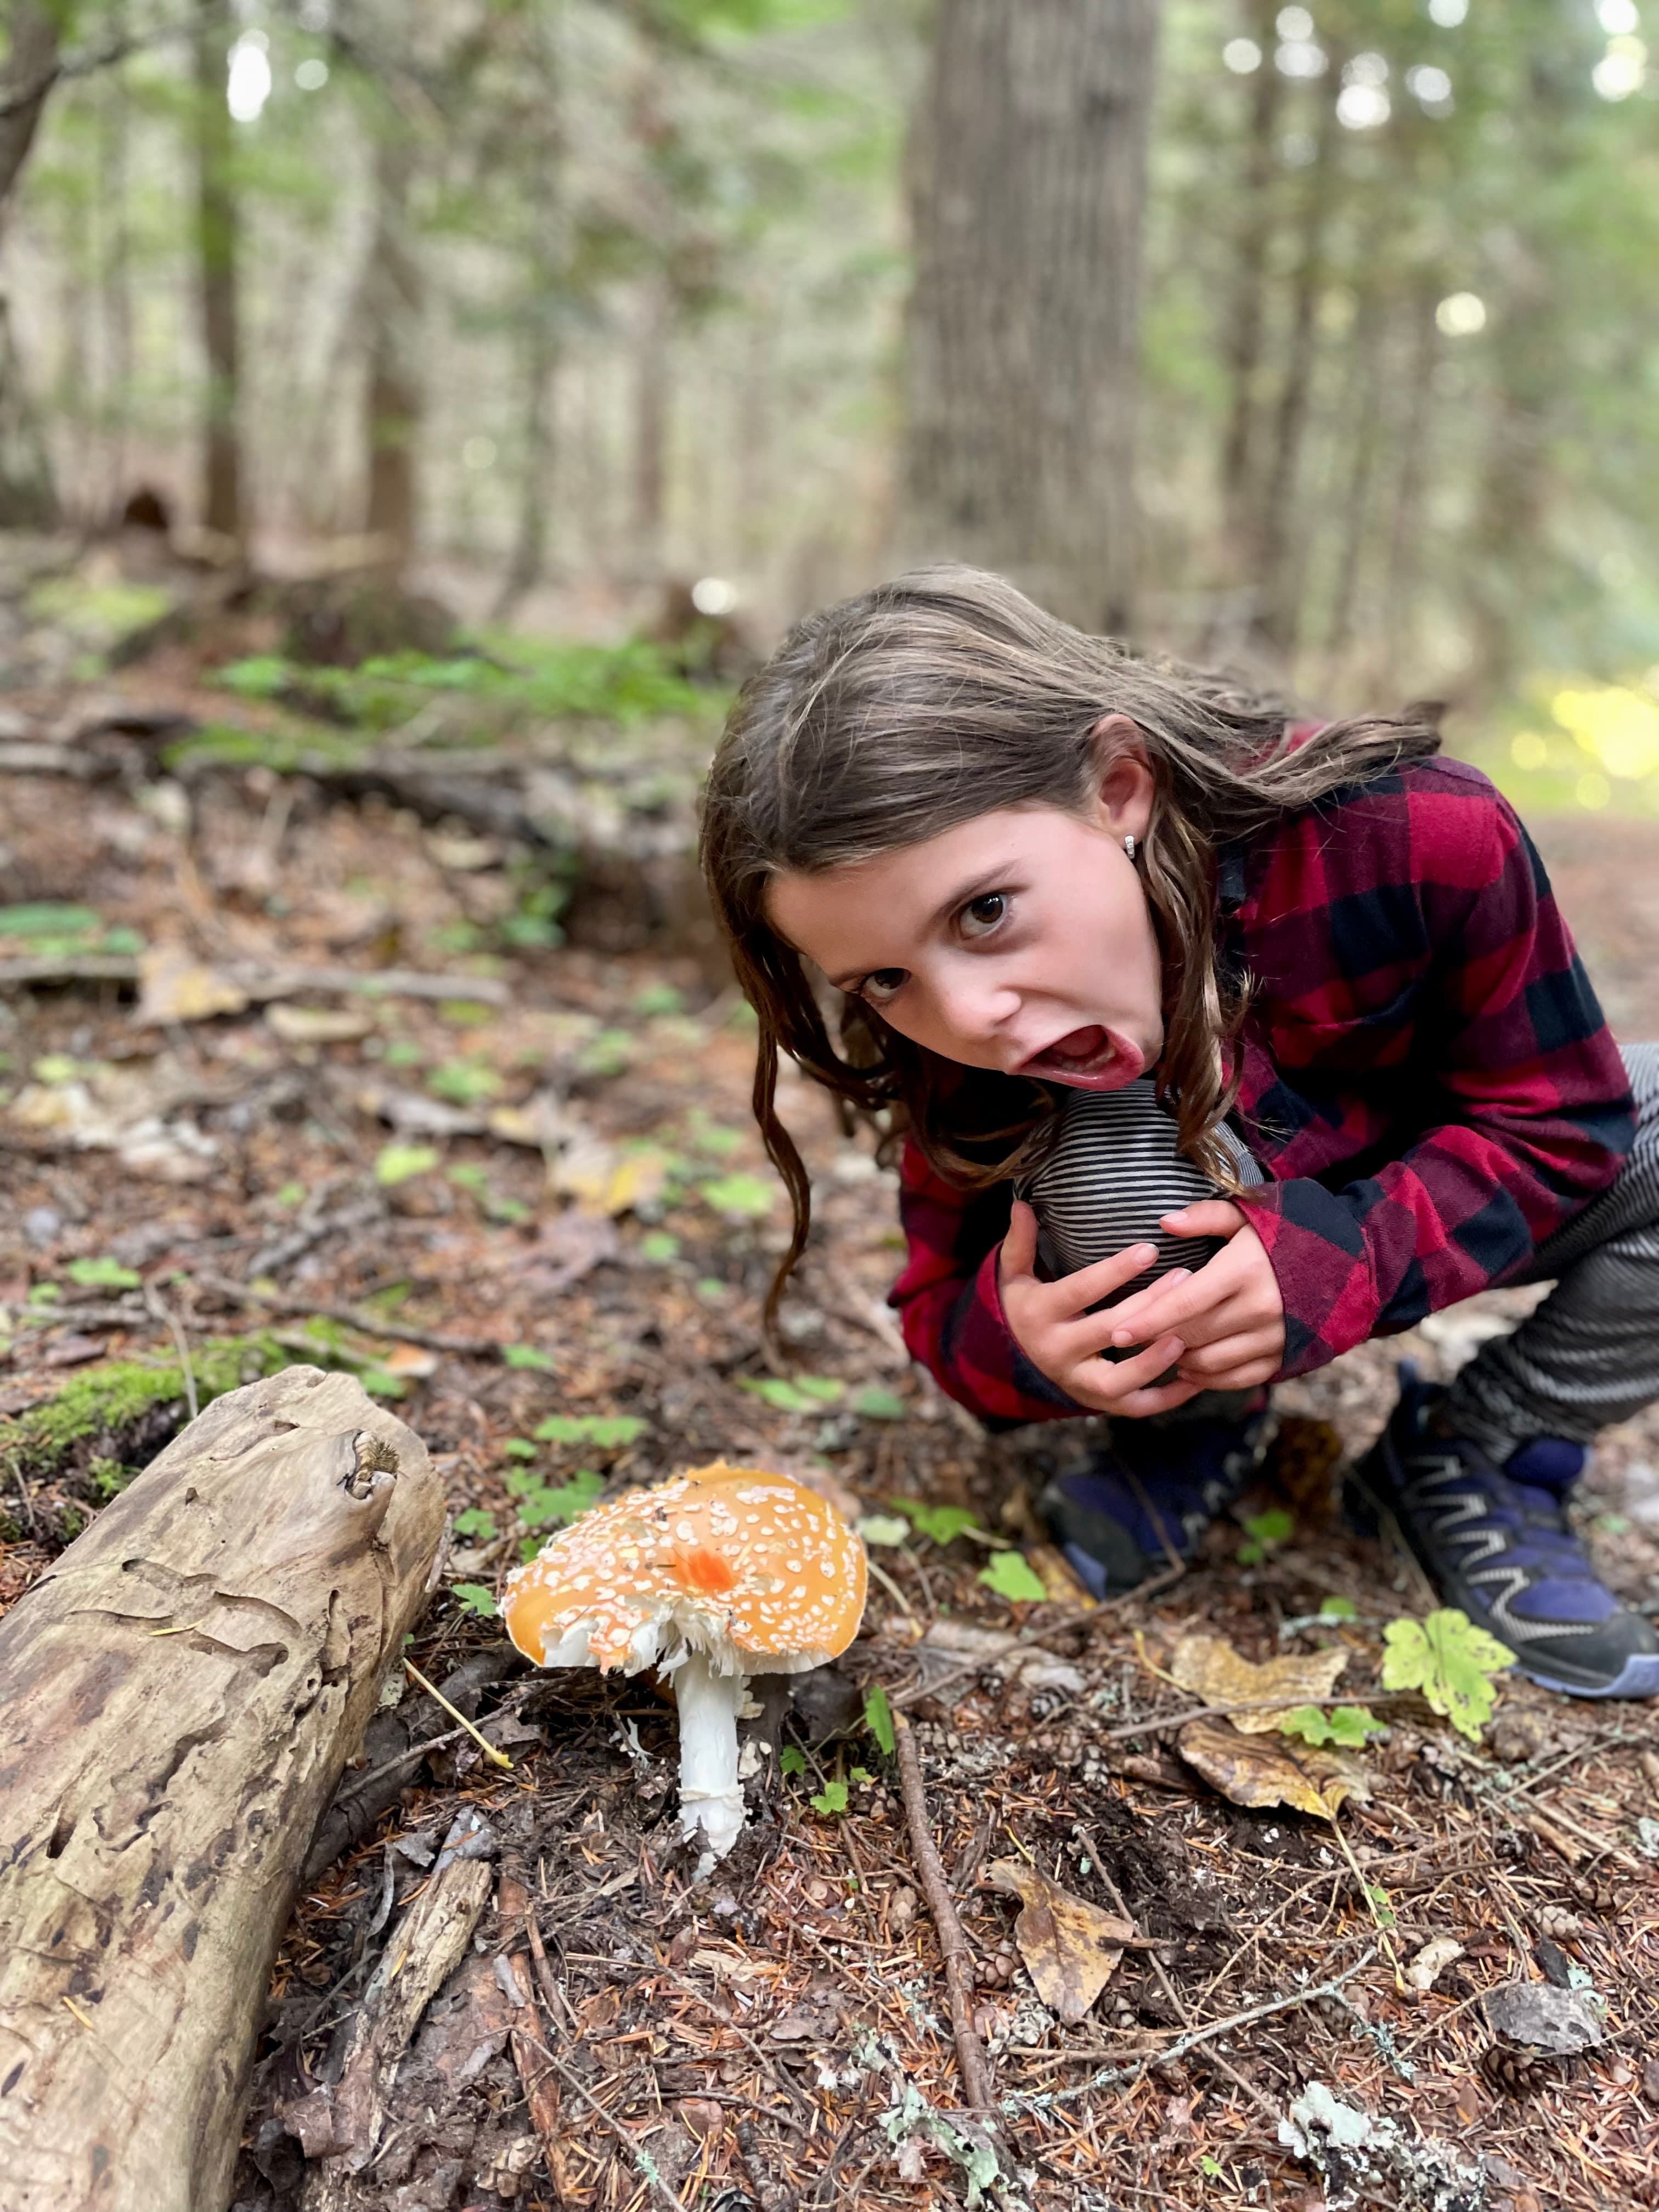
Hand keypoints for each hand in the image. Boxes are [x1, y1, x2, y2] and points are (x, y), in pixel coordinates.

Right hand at [998, 1201, 1199, 1417]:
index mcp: (1038, 1315)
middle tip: (1185, 1278)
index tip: (1151, 1249)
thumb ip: (1019, 1241)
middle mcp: (1055, 1352)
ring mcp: (1076, 1382)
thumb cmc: (1026, 1304)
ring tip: (1185, 1335)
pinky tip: (1196, 1378)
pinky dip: (1165, 1399)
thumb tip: (1021, 1203)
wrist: (1016, 1356)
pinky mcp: (1096, 1403)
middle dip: (1147, 1305)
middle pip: (1107, 1330)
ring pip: (1117, 1381)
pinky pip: (1133, 1408)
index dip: (1115, 1272)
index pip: (1079, 1291)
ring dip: (1152, 1361)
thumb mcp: (1014, 1274)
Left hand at [1098, 1200, 1284, 1399]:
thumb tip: (1164, 1223)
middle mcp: (1261, 1308)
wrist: (1345, 1264)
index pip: (1184, 1303)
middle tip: (1133, 1338)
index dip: (1147, 1321)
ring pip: (1209, 1362)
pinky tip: (1189, 1367)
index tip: (1117, 1332)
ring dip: (1179, 1360)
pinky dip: (1208, 1378)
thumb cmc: (1285, 1235)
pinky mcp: (1284, 1357)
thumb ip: (1204, 1217)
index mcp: (1244, 1270)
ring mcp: (1275, 1337)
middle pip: (1191, 1336)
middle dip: (1157, 1341)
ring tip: (1161, 1347)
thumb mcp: (1247, 1216)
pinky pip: (1236, 1379)